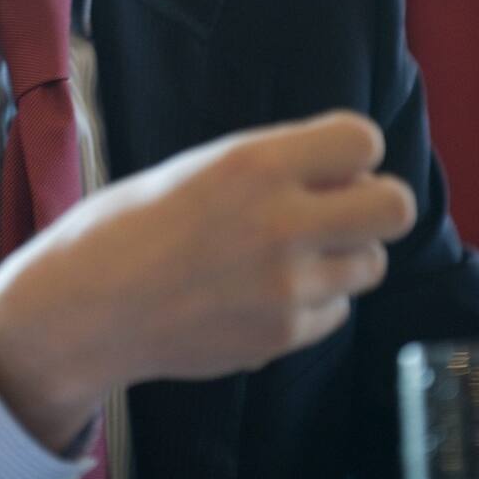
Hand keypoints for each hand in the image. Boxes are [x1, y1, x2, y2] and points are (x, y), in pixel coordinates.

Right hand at [0, 110, 415, 452]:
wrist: (84, 307)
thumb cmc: (126, 226)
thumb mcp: (197, 168)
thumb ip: (269, 167)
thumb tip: (334, 171)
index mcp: (252, 164)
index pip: (362, 141)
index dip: (351, 152)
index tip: (331, 163)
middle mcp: (279, 222)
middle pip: (394, 207)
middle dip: (372, 204)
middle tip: (336, 209)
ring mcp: (286, 287)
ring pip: (371, 263)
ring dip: (343, 255)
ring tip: (292, 254)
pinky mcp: (282, 337)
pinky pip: (336, 311)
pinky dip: (312, 302)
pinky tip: (262, 293)